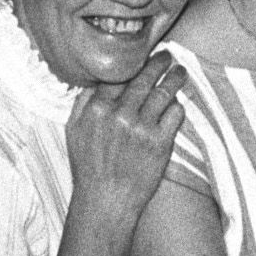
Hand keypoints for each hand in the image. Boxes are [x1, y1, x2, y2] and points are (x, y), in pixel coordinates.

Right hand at [63, 55, 184, 220]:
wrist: (105, 200)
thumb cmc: (88, 167)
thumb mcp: (74, 131)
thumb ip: (84, 104)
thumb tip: (96, 81)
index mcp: (96, 109)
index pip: (118, 75)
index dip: (133, 63)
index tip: (141, 56)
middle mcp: (119, 115)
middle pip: (144, 78)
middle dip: (158, 63)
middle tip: (168, 55)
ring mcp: (141, 128)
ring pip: (164, 92)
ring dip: (175, 78)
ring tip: (180, 71)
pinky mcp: (160, 142)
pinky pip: (175, 113)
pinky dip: (178, 106)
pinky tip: (178, 103)